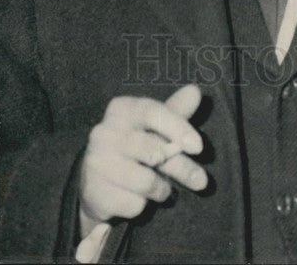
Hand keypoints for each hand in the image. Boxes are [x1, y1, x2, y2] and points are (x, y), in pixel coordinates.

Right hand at [78, 83, 206, 236]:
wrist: (97, 181)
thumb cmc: (136, 146)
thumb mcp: (154, 125)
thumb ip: (176, 111)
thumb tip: (195, 91)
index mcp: (122, 109)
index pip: (153, 112)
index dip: (178, 128)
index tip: (199, 147)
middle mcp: (105, 132)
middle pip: (154, 151)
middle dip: (183, 168)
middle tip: (201, 181)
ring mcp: (97, 162)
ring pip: (146, 182)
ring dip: (161, 190)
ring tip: (161, 188)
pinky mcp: (95, 192)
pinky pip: (133, 204)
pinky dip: (142, 205)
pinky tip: (136, 198)